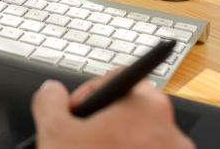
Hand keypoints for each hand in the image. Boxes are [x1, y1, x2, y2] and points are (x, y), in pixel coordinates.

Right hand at [31, 75, 194, 148]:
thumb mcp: (55, 133)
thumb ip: (49, 102)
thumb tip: (51, 92)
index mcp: (145, 106)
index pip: (116, 79)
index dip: (88, 94)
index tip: (75, 113)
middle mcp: (170, 130)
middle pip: (130, 110)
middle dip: (102, 124)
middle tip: (80, 143)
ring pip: (141, 140)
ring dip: (118, 147)